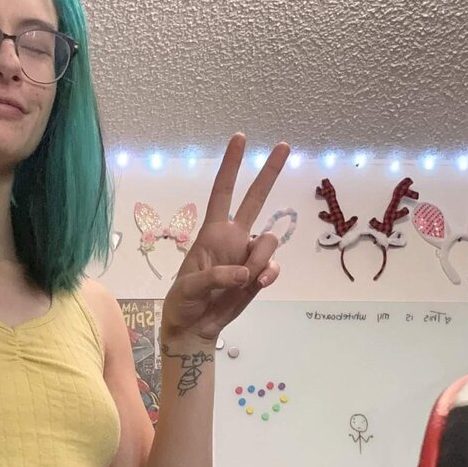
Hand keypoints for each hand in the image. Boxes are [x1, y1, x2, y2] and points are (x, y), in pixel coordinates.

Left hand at [162, 133, 289, 343]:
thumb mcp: (188, 288)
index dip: (231, 166)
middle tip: (283, 145)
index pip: (222, 192)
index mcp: (212, 233)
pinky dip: (268, 276)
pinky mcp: (259, 276)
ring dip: (261, 260)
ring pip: (270, 242)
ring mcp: (249, 256)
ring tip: (246, 280)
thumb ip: (215, 276)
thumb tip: (245, 273)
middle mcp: (234, 238)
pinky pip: (274, 268)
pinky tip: (256, 286)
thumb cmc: (183, 302)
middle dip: (269, 172)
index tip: (240, 139)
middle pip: (255, 199)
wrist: (196, 328)